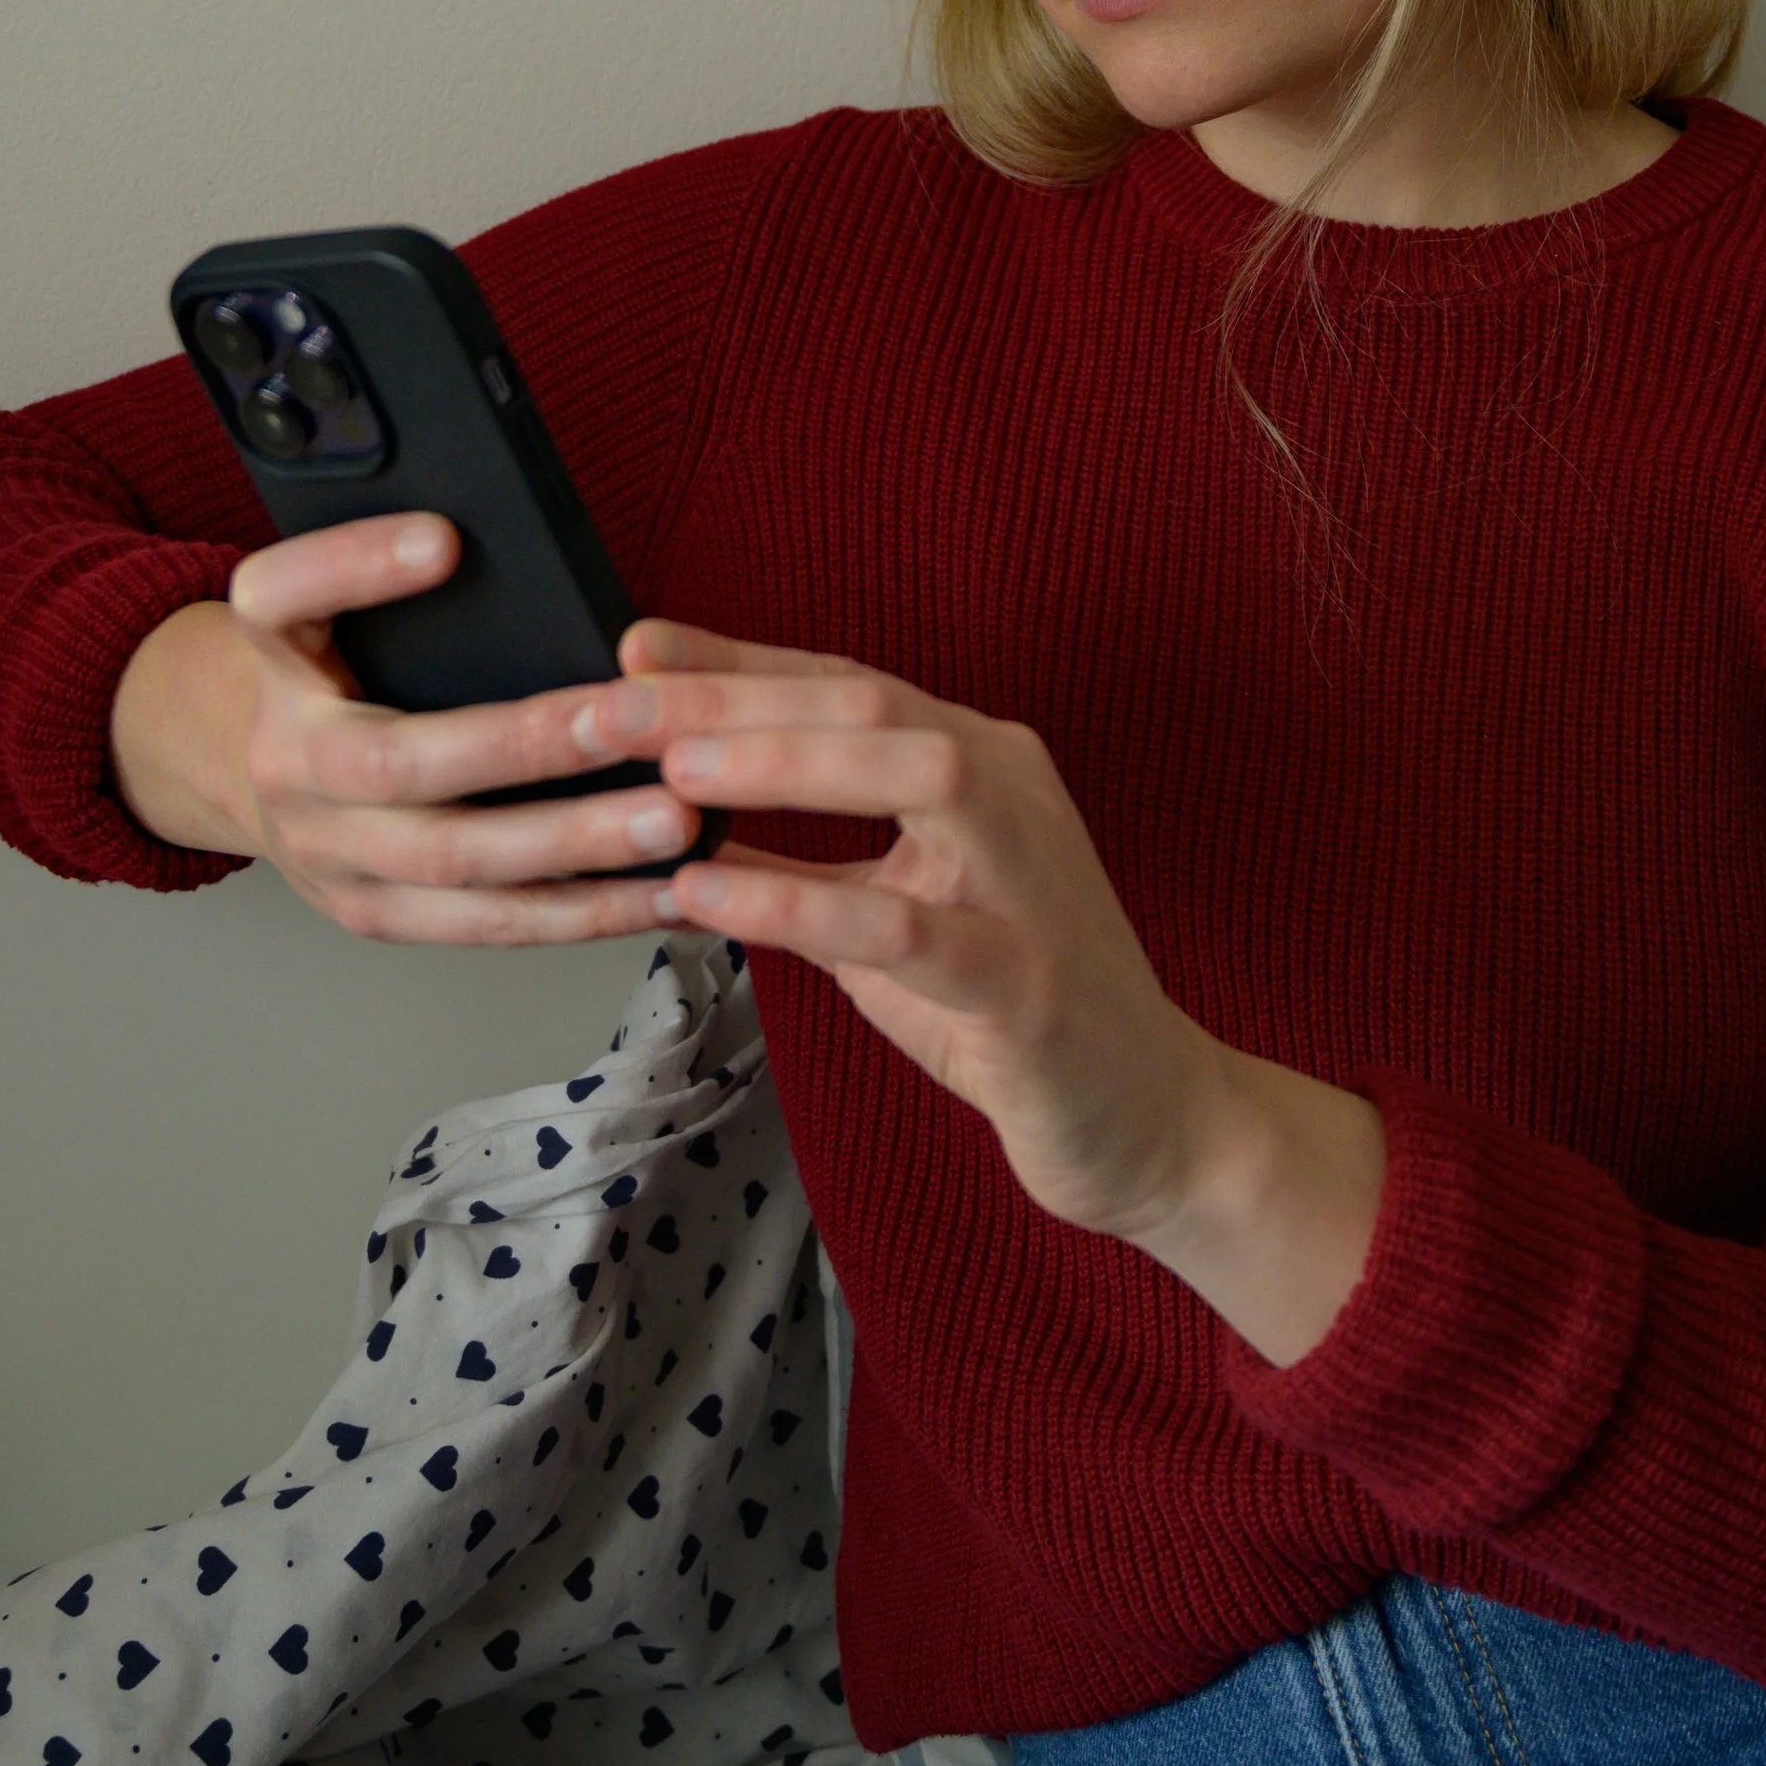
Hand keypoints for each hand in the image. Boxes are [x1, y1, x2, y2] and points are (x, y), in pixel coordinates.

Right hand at [107, 515, 701, 945]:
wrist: (244, 773)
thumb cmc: (320, 672)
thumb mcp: (318, 603)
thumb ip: (379, 569)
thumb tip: (460, 540)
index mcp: (277, 664)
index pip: (283, 600)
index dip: (356, 566)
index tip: (444, 538)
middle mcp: (294, 770)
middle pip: (402, 765)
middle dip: (527, 747)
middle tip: (632, 719)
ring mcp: (333, 860)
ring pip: (458, 868)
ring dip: (576, 848)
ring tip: (674, 821)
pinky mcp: (378, 918)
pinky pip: (488, 926)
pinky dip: (583, 912)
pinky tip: (662, 889)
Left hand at [587, 618, 1387, 1362]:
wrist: (1147, 1117)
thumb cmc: (1008, 1005)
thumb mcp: (888, 914)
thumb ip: (806, 854)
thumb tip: (677, 807)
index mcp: (981, 764)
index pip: (843, 683)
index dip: (736, 661)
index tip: (634, 648)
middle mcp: (1012, 793)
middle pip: (868, 702)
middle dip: (736, 696)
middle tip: (618, 701)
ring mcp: (1028, 881)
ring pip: (916, 772)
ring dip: (785, 763)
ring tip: (672, 774)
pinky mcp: (1028, 982)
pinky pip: (907, 927)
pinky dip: (800, 901)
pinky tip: (711, 898)